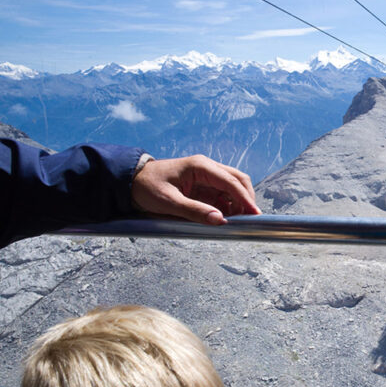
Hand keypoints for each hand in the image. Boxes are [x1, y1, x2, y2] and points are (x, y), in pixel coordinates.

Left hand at [130, 155, 260, 224]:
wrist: (132, 182)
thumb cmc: (147, 188)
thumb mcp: (168, 202)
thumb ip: (195, 211)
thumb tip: (220, 220)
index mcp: (200, 166)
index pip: (230, 181)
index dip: (244, 197)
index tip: (254, 213)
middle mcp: (207, 167)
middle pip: (237, 179)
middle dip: (247, 198)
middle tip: (251, 218)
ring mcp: (206, 176)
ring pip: (233, 186)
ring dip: (239, 201)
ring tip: (240, 220)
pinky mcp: (203, 185)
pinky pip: (223, 193)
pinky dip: (230, 204)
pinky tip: (229, 216)